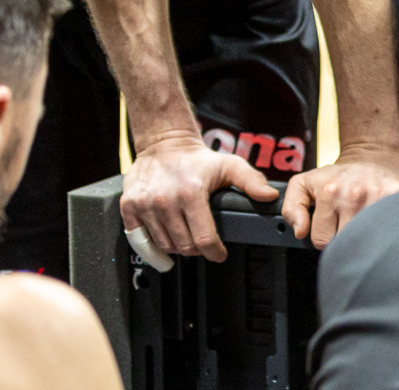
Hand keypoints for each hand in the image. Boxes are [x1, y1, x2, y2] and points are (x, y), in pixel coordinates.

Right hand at [121, 133, 276, 262]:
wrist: (164, 144)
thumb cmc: (197, 159)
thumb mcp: (230, 165)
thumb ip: (251, 181)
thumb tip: (270, 196)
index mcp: (191, 193)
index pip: (204, 238)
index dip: (215, 252)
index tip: (219, 254)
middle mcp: (165, 201)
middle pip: (184, 246)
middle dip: (198, 250)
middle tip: (204, 244)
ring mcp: (145, 206)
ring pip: (164, 245)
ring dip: (177, 248)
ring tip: (187, 239)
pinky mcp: (129, 208)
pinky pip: (140, 241)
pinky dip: (153, 248)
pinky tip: (165, 245)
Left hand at [280, 145, 398, 247]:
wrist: (373, 153)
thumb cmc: (338, 174)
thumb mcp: (304, 183)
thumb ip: (291, 208)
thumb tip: (300, 231)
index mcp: (329, 193)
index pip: (322, 241)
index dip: (326, 236)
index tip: (332, 226)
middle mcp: (354, 195)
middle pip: (344, 243)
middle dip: (345, 238)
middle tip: (349, 222)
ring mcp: (378, 196)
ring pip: (366, 239)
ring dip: (365, 234)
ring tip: (364, 220)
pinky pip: (389, 227)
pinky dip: (386, 228)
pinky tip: (382, 219)